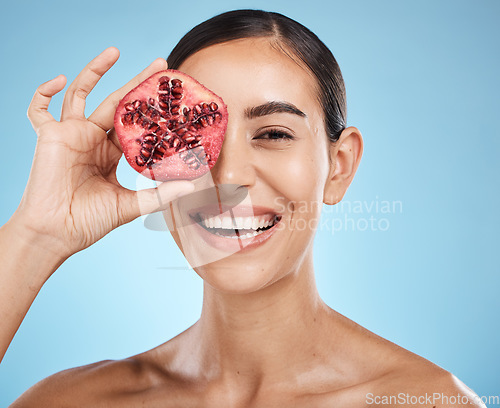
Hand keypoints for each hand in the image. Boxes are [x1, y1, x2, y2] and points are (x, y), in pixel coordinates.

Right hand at [12, 47, 193, 260]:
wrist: (57, 233)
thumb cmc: (90, 221)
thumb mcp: (131, 205)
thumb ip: (160, 195)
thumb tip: (193, 187)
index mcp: (111, 154)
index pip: (134, 124)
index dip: (152, 110)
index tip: (172, 97)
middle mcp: (93, 140)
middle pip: (116, 102)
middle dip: (137, 82)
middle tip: (160, 65)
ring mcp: (71, 135)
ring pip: (81, 94)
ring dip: (95, 70)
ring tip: (116, 51)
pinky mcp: (50, 136)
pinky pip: (38, 109)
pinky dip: (44, 92)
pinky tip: (58, 78)